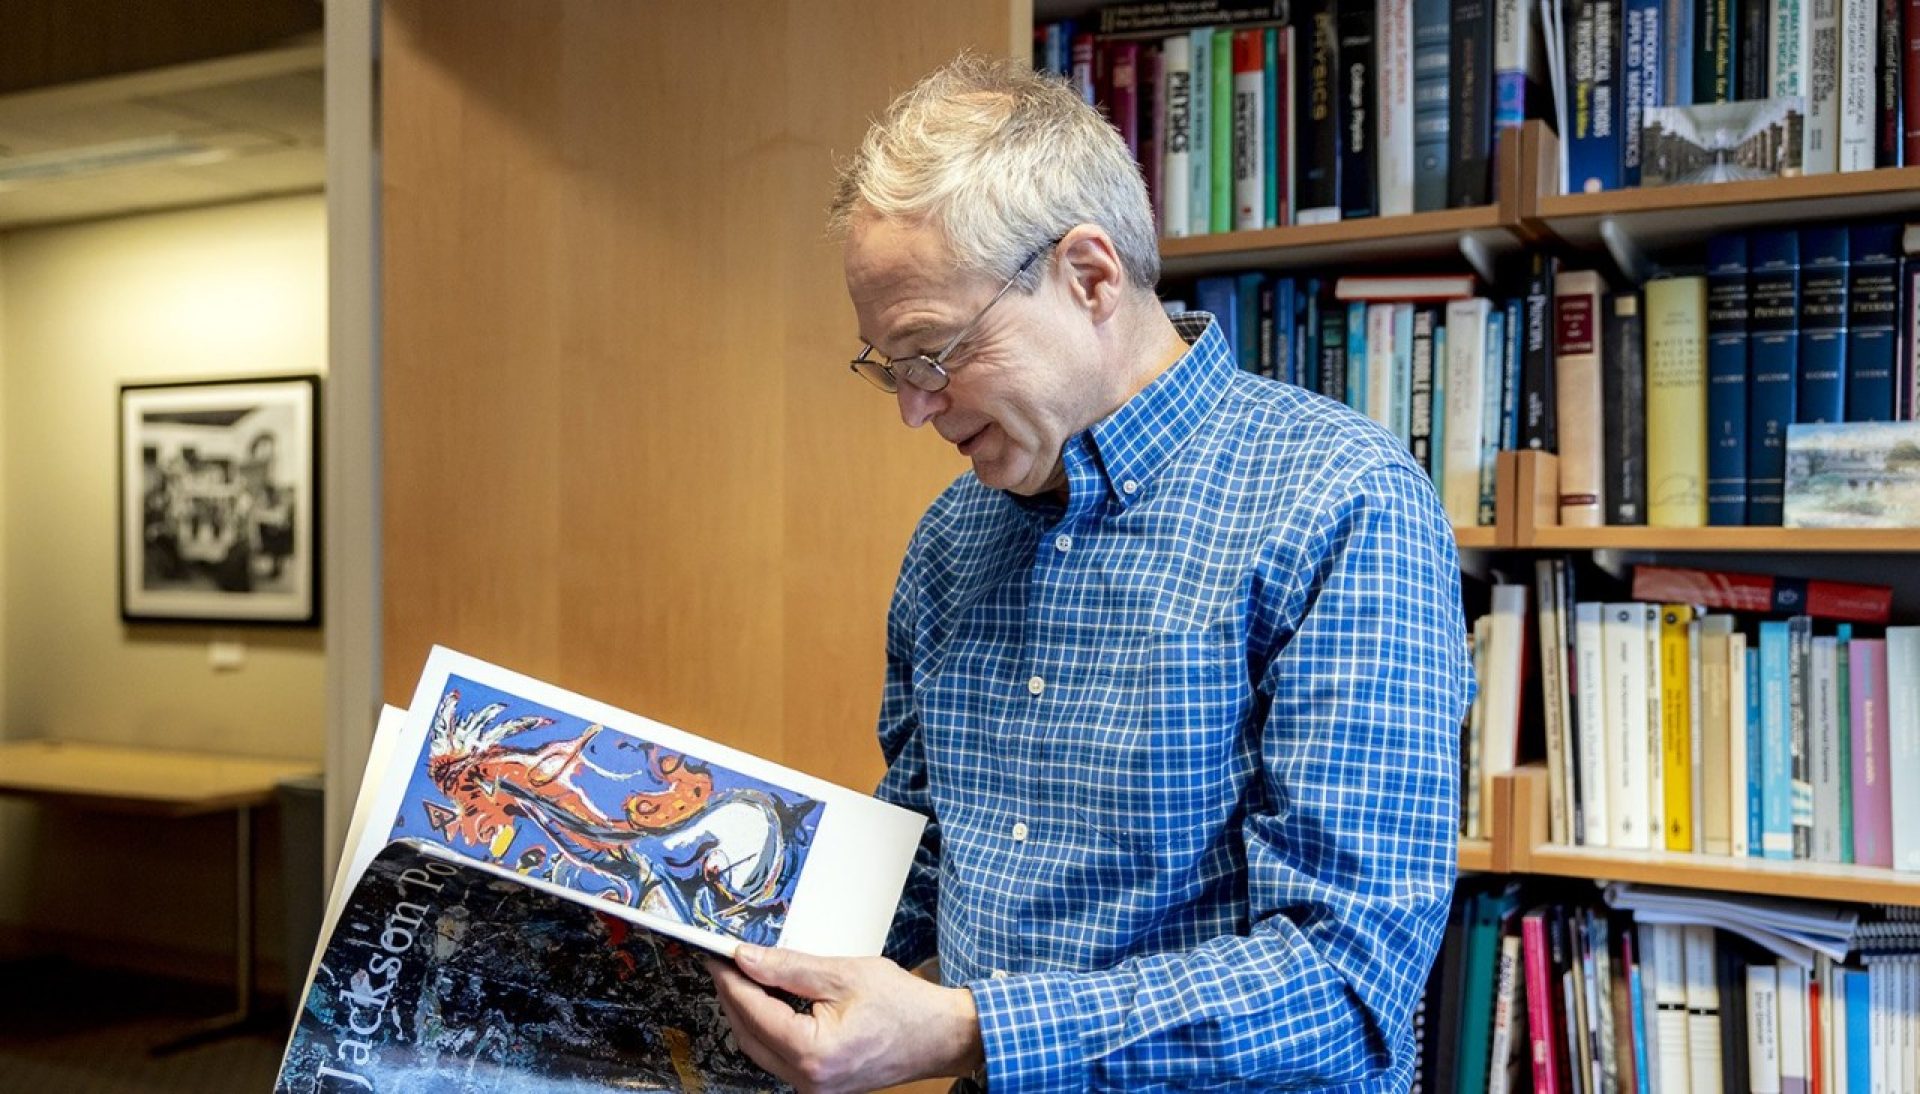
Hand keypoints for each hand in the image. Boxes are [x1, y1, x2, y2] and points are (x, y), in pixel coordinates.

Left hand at [706, 944, 983, 1093]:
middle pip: (749, 1034)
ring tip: (745, 975)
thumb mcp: (843, 974)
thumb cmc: (904, 1006)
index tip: (719, 955)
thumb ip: (788, 967)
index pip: (753, 1011)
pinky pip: (778, 1056)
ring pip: (759, 1048)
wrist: (941, 1035)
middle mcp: (808, 1080)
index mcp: (813, 1053)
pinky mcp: (819, 1084)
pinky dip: (768, 1028)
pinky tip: (768, 1001)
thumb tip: (747, 959)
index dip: (732, 979)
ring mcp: (813, 1087)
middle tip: (726, 961)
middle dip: (733, 995)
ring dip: (748, 1012)